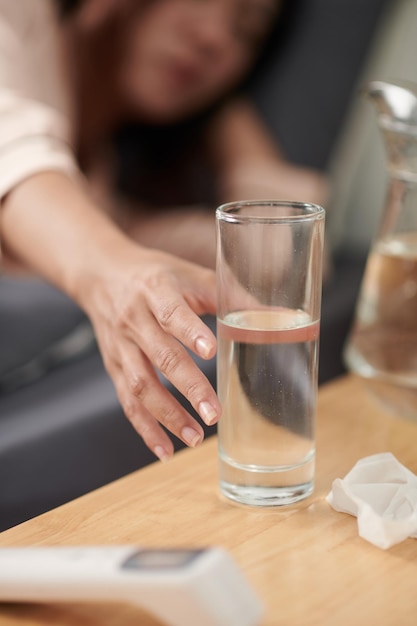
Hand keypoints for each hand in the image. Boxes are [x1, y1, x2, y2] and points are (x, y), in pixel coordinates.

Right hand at [79, 242, 220, 460]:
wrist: (102, 274)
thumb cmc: (155, 275)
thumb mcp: (190, 275)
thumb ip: (231, 295)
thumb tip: (280, 315)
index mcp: (156, 290)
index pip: (172, 313)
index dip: (190, 333)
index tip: (211, 352)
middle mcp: (134, 319)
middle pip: (160, 356)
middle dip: (188, 387)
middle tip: (213, 414)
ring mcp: (121, 346)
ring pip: (140, 384)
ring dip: (167, 415)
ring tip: (195, 438)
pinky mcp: (114, 366)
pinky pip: (126, 400)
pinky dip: (145, 428)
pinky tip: (165, 450)